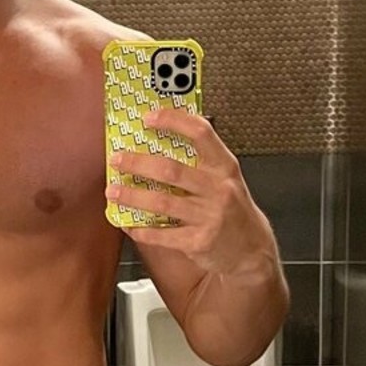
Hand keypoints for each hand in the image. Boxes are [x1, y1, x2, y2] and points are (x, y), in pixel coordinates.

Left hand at [106, 107, 273, 275]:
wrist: (252, 248)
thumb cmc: (232, 209)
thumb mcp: (224, 179)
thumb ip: (199, 163)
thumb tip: (156, 145)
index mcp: (224, 167)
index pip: (201, 133)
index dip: (173, 121)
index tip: (148, 117)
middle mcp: (218, 189)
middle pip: (171, 170)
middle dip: (138, 163)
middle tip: (116, 160)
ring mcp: (209, 217)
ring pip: (162, 203)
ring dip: (132, 196)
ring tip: (113, 191)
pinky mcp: (199, 242)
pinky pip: (162, 235)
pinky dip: (141, 229)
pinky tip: (128, 223)